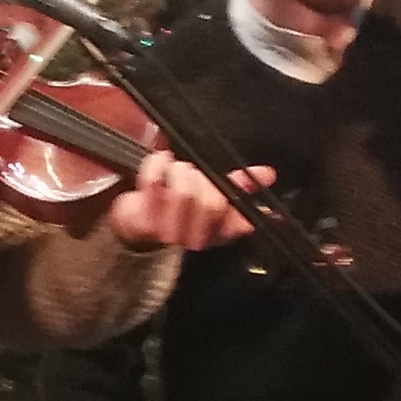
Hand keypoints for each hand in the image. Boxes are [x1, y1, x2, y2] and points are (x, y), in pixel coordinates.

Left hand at [107, 152, 256, 254]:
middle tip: (193, 171)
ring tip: (175, 168)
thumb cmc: (175, 209)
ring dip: (181, 171)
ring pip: (185, 193)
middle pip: (213, 203)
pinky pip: (154, 182)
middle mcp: (197, 240)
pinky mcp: (142, 223)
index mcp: (218, 233)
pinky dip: (157, 164)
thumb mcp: (209, 197)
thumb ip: (236, 186)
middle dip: (204, 178)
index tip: (252, 175)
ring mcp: (169, 234)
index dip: (244, 193)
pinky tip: (160, 160)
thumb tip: (266, 175)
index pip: (240, 219)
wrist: (134, 227)